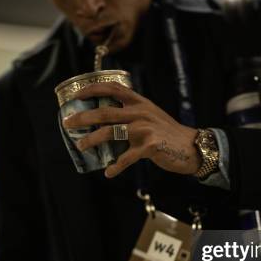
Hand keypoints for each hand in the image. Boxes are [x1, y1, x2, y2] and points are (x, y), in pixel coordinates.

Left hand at [62, 82, 201, 177]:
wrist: (191, 146)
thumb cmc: (167, 133)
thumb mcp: (151, 115)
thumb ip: (131, 113)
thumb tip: (105, 120)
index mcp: (140, 102)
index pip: (114, 88)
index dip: (93, 89)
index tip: (78, 94)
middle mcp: (141, 112)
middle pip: (105, 112)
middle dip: (83, 117)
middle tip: (68, 123)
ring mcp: (145, 129)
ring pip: (111, 133)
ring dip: (92, 140)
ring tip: (81, 146)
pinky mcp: (150, 147)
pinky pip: (127, 157)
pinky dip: (116, 166)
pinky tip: (108, 172)